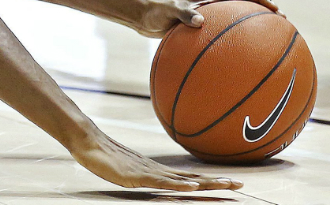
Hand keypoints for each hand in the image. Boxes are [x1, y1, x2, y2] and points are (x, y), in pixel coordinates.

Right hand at [71, 130, 241, 190]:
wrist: (87, 141)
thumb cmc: (104, 154)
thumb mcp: (128, 168)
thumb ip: (143, 172)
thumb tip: (156, 176)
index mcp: (159, 171)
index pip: (191, 177)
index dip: (211, 180)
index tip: (233, 182)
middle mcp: (158, 171)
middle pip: (193, 178)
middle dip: (218, 182)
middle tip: (241, 186)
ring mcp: (148, 173)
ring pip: (183, 180)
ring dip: (207, 183)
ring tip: (227, 185)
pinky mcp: (137, 176)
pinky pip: (162, 182)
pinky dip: (179, 186)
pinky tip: (192, 188)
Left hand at [134, 0, 279, 38]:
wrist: (144, 16)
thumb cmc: (156, 13)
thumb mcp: (170, 12)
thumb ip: (184, 14)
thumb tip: (200, 21)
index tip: (276, 9)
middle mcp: (213, 3)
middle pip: (245, 5)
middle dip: (265, 12)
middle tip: (283, 23)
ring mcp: (210, 14)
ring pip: (237, 19)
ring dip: (253, 27)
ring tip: (269, 41)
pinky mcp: (203, 26)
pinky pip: (224, 32)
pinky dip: (234, 41)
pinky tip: (240, 58)